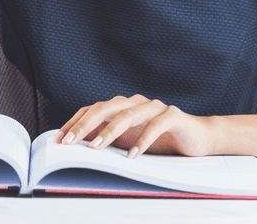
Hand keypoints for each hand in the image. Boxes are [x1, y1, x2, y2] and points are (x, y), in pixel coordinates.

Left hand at [53, 95, 213, 158]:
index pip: (93, 109)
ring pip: (128, 114)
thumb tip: (78, 149)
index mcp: (122, 106)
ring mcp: (154, 107)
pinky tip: (133, 155)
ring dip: (110, 131)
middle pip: (106, 108)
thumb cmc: (159, 141)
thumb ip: (108, 140)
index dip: (75, 122)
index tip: (59, 140)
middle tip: (70, 142)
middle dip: (85, 125)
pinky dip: (143, 140)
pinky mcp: (173, 115)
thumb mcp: (129, 142)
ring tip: (96, 148)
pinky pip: (155, 125)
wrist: (197, 138)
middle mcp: (136, 102)